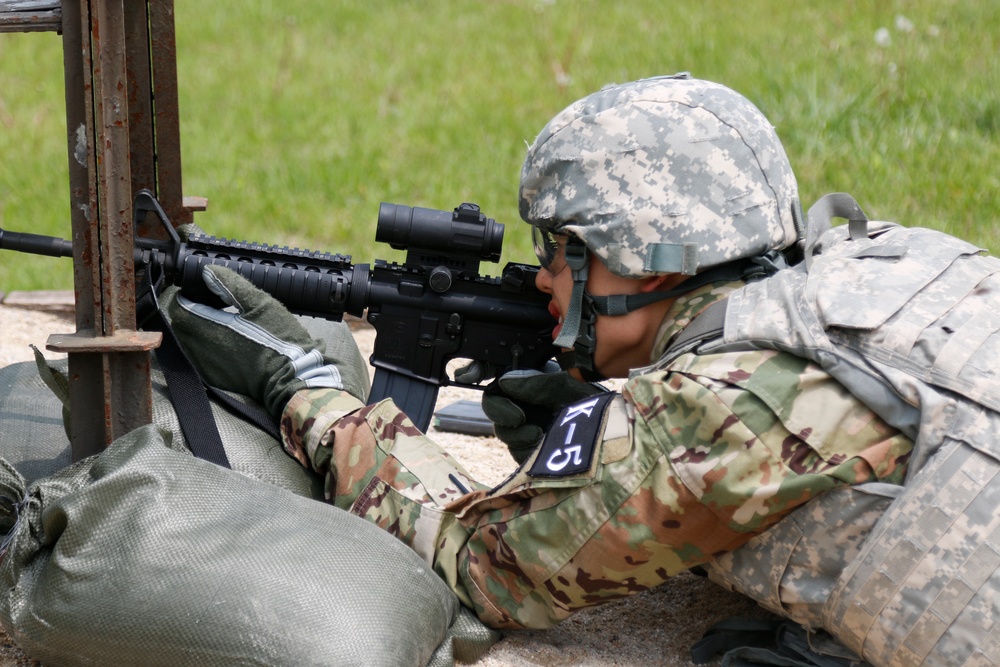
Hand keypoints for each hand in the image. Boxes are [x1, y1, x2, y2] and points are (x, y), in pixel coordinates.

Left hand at [166, 265, 369, 416]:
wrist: (295, 378)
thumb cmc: (281, 340)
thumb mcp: (261, 304)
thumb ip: (230, 285)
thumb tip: (208, 272)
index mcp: (209, 329)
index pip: (179, 307)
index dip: (187, 295)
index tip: (202, 290)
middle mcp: (200, 350)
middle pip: (181, 324)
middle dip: (193, 311)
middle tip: (214, 304)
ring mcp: (206, 367)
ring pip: (189, 340)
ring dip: (199, 328)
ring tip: (223, 321)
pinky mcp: (214, 378)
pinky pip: (200, 356)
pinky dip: (208, 345)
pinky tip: (229, 341)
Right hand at [482, 364, 605, 463]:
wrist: (612, 427)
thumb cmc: (590, 401)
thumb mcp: (563, 386)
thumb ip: (533, 383)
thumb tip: (504, 381)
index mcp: (527, 390)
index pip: (497, 394)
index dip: (497, 403)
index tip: (512, 409)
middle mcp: (525, 409)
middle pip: (497, 418)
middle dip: (506, 421)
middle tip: (523, 423)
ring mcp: (530, 431)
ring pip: (508, 438)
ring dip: (519, 438)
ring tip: (541, 437)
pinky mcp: (536, 453)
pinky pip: (520, 456)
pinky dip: (529, 454)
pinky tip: (545, 449)